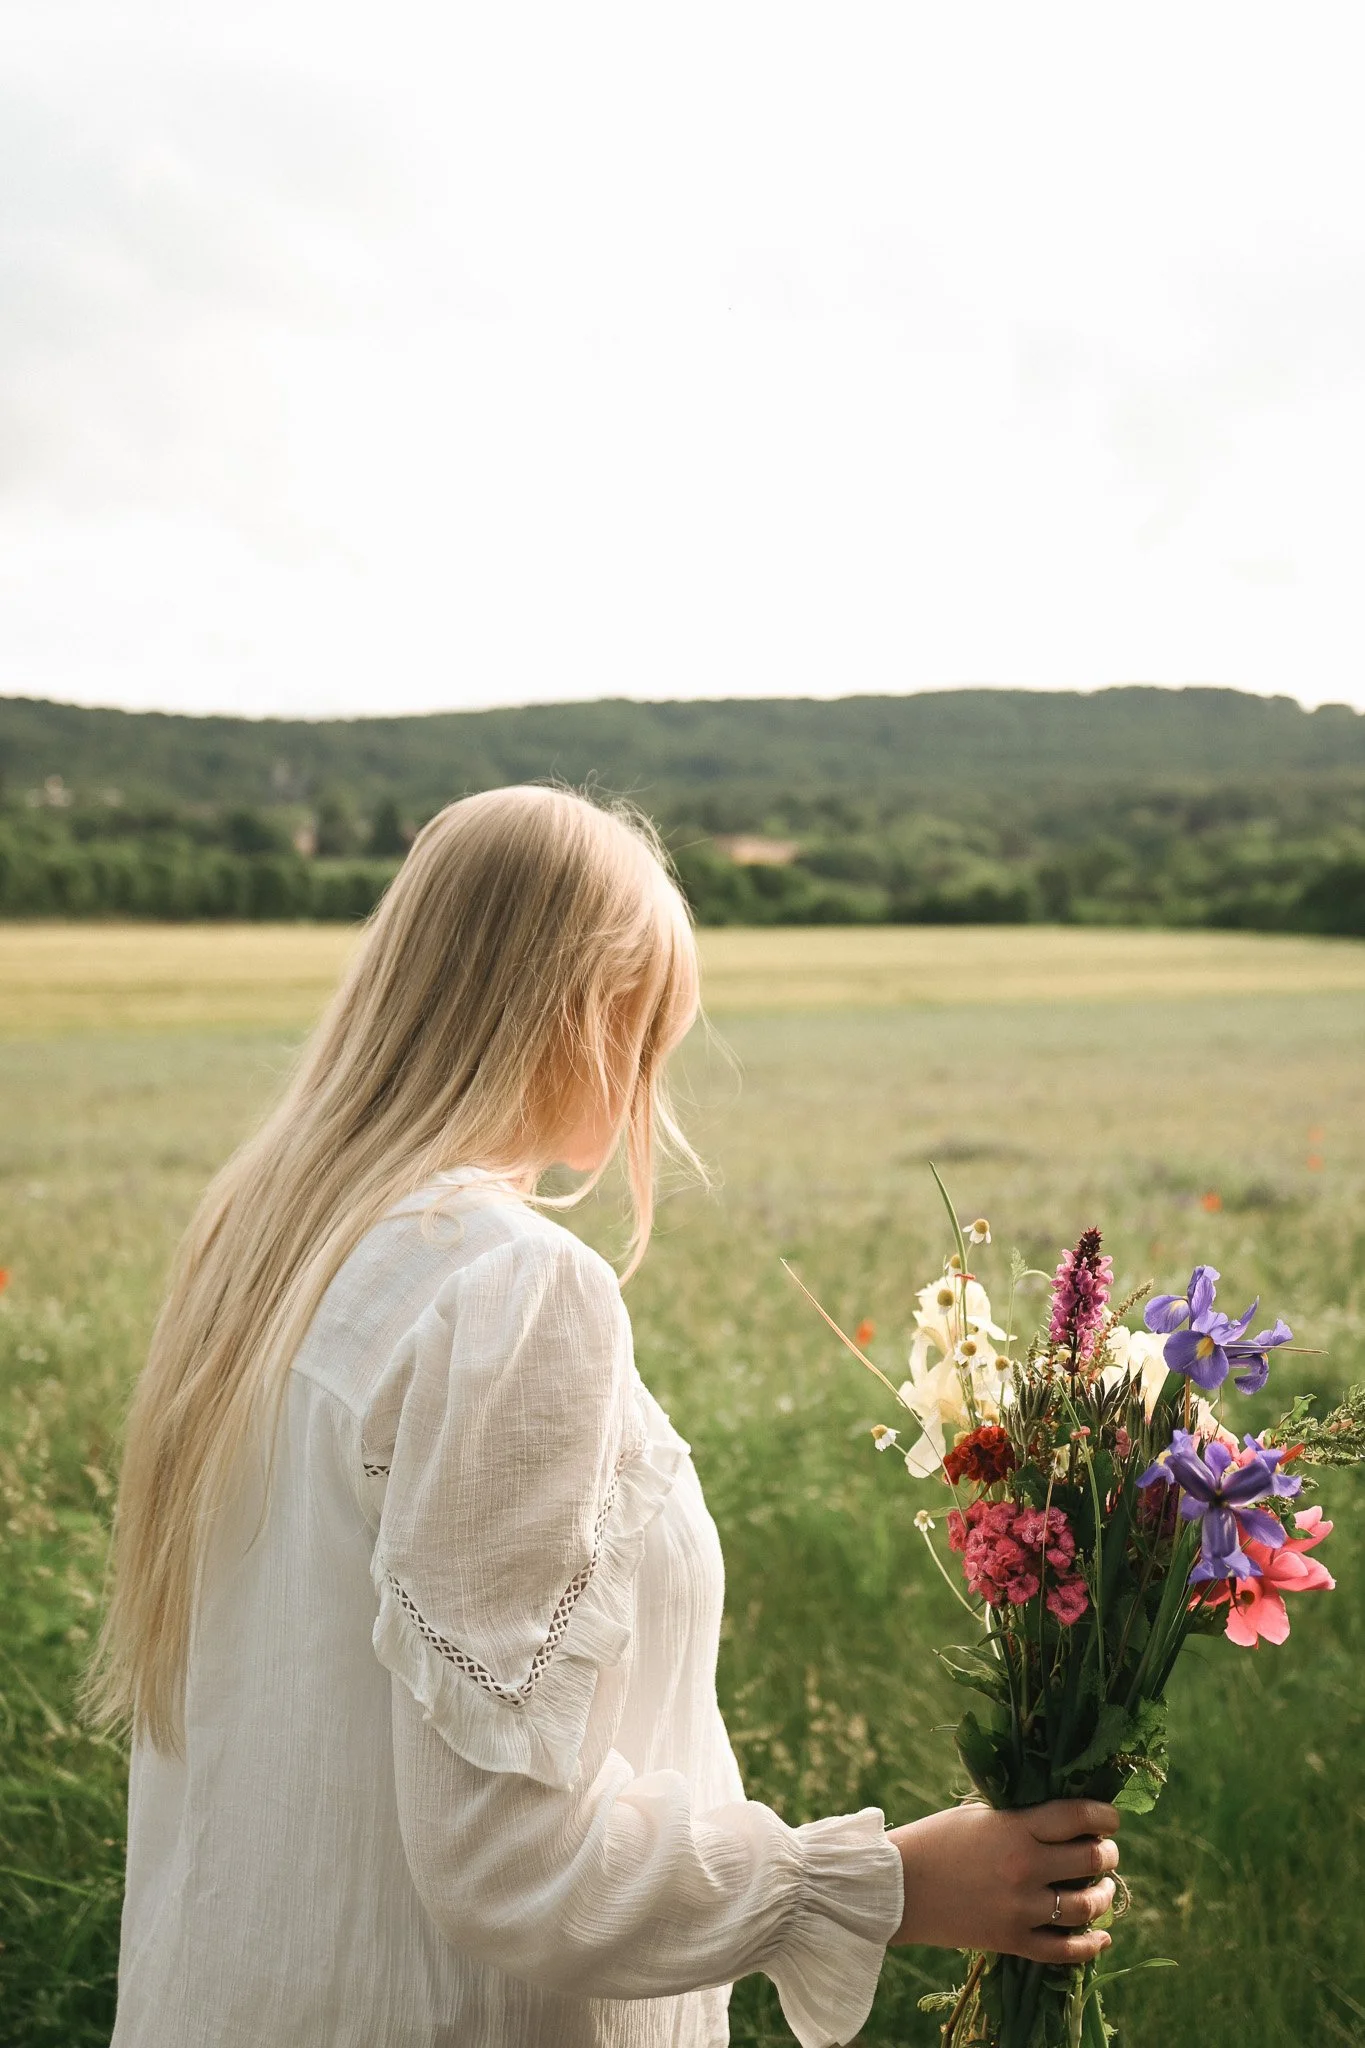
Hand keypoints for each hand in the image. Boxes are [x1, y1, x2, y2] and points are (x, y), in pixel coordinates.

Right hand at [887, 1799, 1119, 1965]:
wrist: (897, 1888)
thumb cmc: (935, 1841)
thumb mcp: (978, 1816)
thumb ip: (1019, 1817)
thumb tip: (1061, 1818)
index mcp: (1014, 1828)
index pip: (1077, 1817)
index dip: (1104, 1815)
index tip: (1111, 1818)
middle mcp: (1024, 1868)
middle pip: (1090, 1859)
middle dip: (1107, 1853)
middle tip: (1106, 1850)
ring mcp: (1020, 1908)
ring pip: (1085, 1906)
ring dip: (1103, 1895)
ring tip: (1102, 1888)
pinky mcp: (1012, 1941)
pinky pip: (1064, 1951)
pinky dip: (1090, 1945)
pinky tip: (1101, 1936)